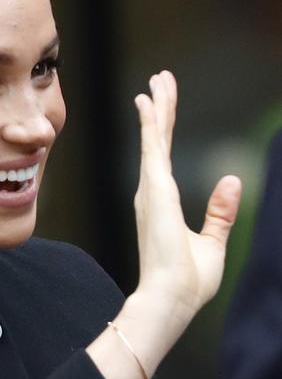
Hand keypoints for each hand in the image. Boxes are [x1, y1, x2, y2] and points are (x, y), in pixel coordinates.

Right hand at [132, 70, 240, 329]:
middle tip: (160, 80)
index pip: (165, 158)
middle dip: (160, 109)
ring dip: (157, 107)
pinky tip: (147, 100)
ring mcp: (152, 190)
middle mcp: (153, 194)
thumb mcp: (212, 243)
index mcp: (163, 205)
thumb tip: (231, 179)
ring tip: (157, 80)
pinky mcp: (155, 189)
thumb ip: (220, 212)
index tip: (163, 105)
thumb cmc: (188, 282)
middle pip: (158, 141)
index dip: (165, 129)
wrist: (172, 299)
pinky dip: (151, 122)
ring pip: (155, 137)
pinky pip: (153, 146)